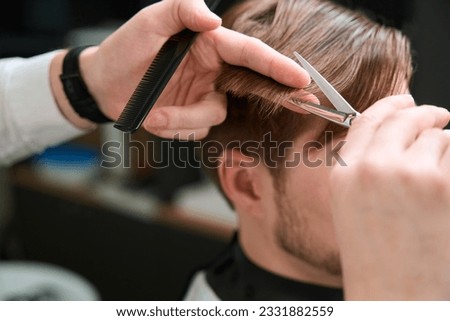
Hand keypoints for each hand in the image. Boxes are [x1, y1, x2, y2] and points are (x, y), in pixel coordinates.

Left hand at [80, 0, 309, 138]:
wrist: (104, 84)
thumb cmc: (127, 47)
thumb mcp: (150, 21)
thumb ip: (181, 10)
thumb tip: (213, 19)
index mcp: (210, 45)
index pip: (250, 53)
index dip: (277, 65)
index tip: (302, 78)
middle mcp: (213, 72)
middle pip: (252, 86)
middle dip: (275, 96)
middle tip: (304, 104)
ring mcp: (203, 97)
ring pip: (214, 117)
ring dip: (184, 120)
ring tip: (152, 115)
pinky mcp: (190, 118)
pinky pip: (194, 131)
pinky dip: (173, 128)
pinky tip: (152, 118)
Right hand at [330, 95, 449, 299]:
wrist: (394, 293)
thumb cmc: (374, 253)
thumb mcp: (350, 203)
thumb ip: (364, 163)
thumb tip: (397, 128)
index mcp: (344, 173)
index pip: (368, 118)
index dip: (390, 103)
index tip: (405, 99)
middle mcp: (372, 168)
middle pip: (404, 117)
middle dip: (425, 114)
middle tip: (439, 116)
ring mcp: (408, 175)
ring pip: (437, 135)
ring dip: (442, 148)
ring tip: (433, 181)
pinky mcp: (443, 186)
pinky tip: (443, 191)